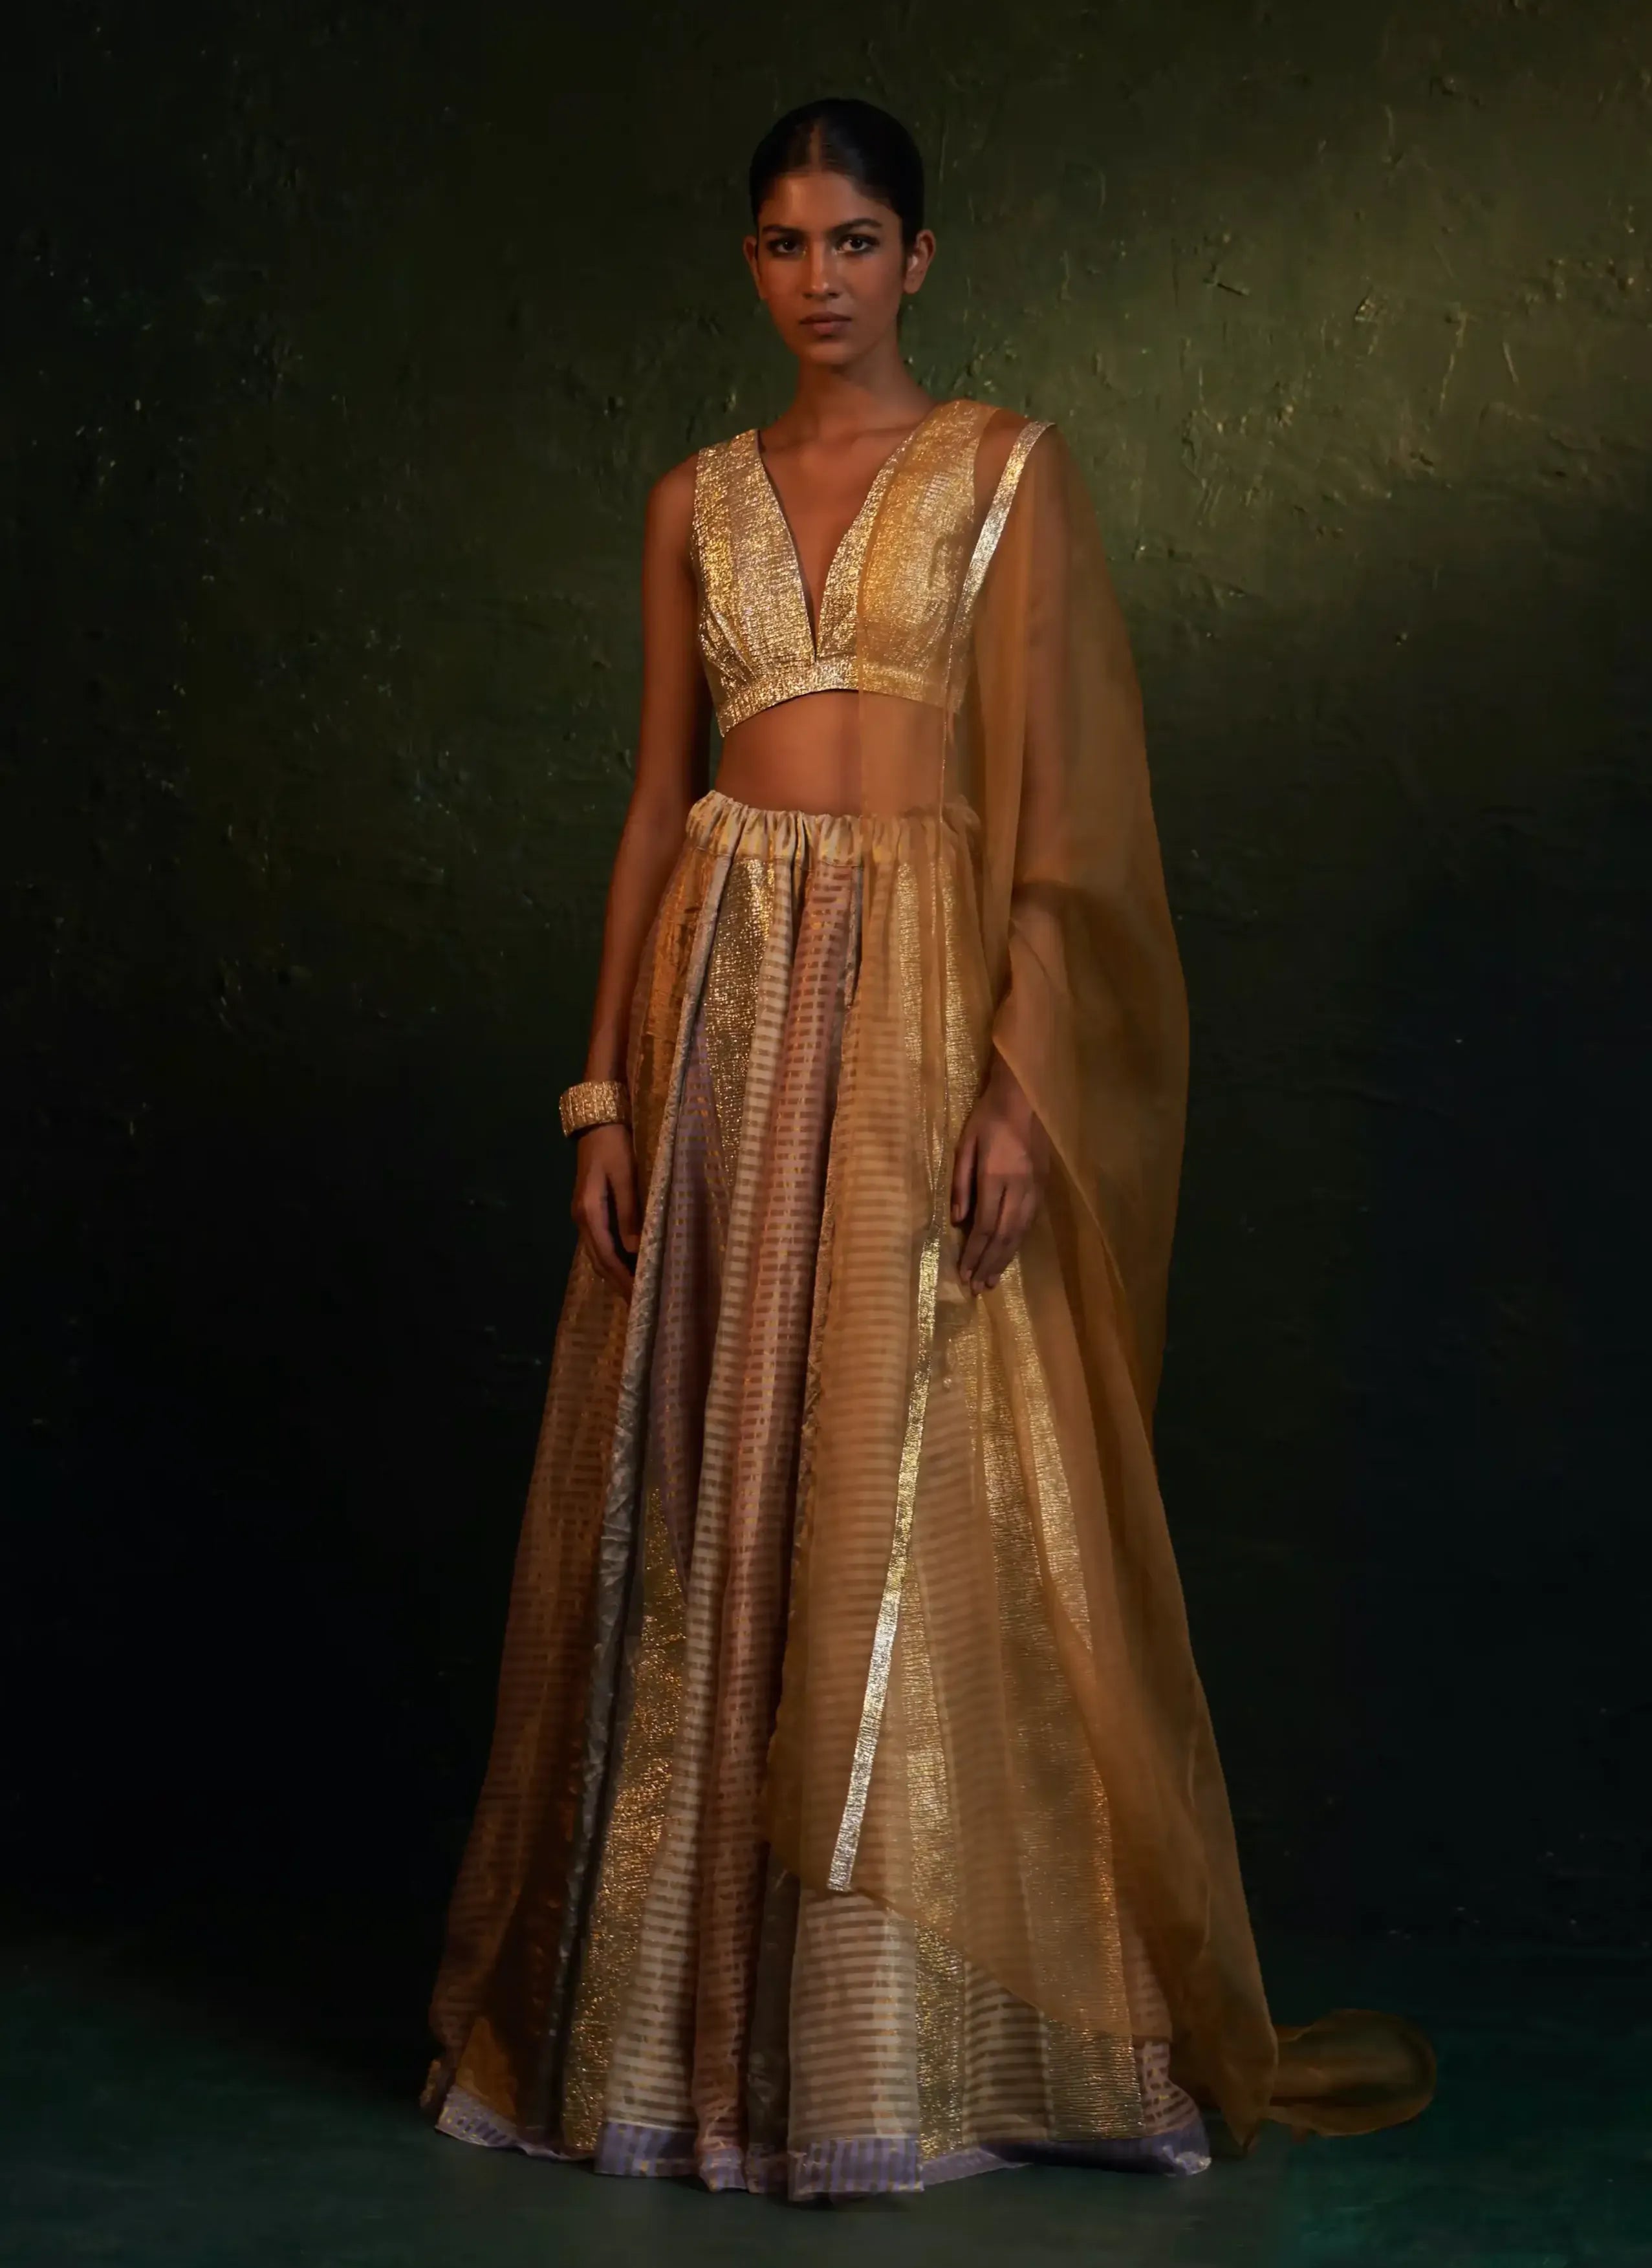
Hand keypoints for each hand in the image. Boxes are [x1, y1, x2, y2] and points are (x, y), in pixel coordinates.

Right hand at [571, 1121, 639, 1297]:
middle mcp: (582, 1219)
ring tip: (635, 1292)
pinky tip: (627, 1266)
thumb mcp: (625, 1176)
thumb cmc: (615, 1146)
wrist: (597, 1124)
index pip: (606, 1256)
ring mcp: (584, 1216)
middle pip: (599, 1260)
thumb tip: (634, 1249)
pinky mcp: (590, 1210)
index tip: (638, 1300)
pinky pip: (600, 1243)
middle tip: (639, 1306)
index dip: (622, 1279)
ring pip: (598, 1254)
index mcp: (589, 1212)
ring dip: (615, 1274)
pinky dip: (613, 1259)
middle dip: (618, 1284)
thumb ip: (629, 1210)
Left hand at [950, 1055, 1049, 1294]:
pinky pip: (1029, 1222)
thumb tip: (957, 1220)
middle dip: (989, 1263)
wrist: (1025, 1097)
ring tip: (993, 1279)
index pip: (985, 1226)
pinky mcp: (1043, 1186)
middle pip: (1004, 1236)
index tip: (964, 1273)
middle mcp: (1018, 1188)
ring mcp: (1034, 1189)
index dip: (974, 1253)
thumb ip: (961, 1183)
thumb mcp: (965, 1145)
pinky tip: (1010, 1254)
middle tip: (978, 1287)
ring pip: (1020, 1232)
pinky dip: (1018, 1242)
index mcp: (995, 1177)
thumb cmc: (988, 1117)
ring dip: (1005, 1258)